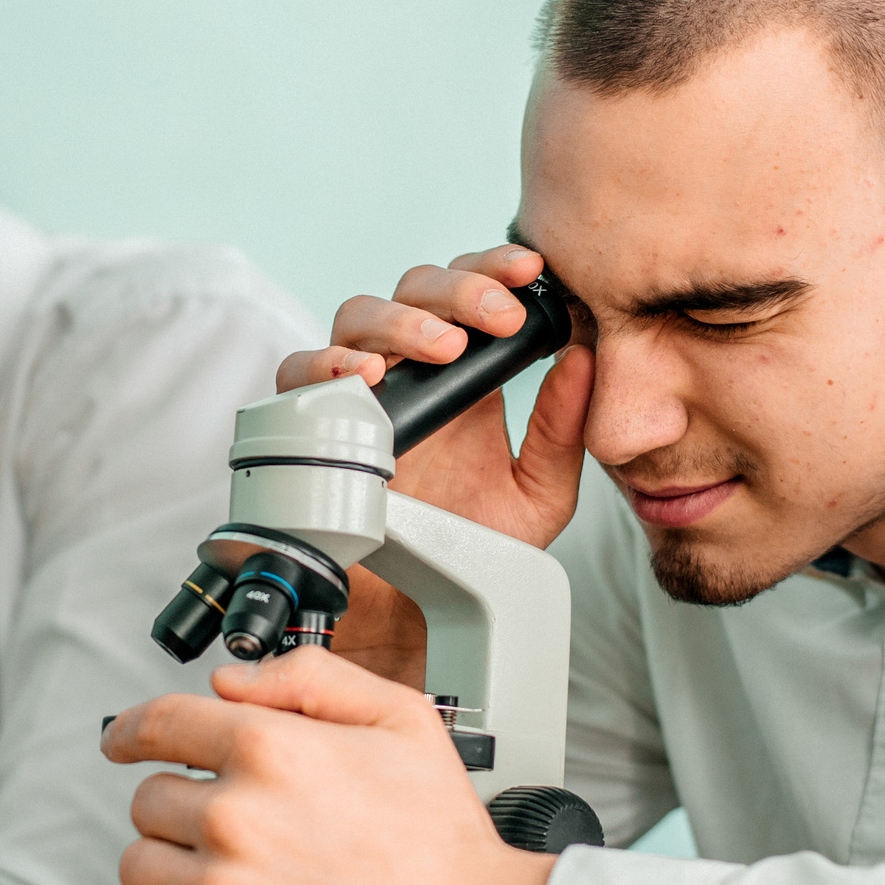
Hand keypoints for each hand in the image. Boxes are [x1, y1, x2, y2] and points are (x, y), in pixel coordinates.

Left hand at [105, 647, 555, 884]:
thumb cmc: (443, 842)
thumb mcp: (401, 719)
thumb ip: (312, 677)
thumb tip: (233, 682)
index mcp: (271, 749)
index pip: (160, 723)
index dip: (133, 730)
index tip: (124, 741)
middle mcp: (235, 817)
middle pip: (149, 800)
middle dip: (182, 807)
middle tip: (231, 828)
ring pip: (138, 865)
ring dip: (169, 867)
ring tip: (223, 876)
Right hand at [276, 246, 594, 684]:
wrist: (418, 617)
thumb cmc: (473, 554)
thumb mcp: (540, 494)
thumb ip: (562, 429)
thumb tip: (585, 355)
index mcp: (464, 375)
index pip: (472, 292)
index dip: (495, 267)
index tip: (533, 271)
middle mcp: (408, 373)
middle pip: (415, 288)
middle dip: (460, 289)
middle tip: (499, 316)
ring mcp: (359, 393)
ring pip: (359, 314)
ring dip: (402, 320)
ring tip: (443, 348)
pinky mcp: (314, 424)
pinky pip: (300, 372)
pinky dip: (327, 363)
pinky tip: (366, 376)